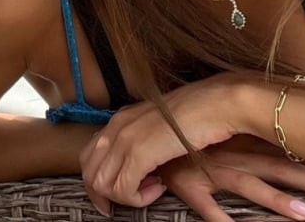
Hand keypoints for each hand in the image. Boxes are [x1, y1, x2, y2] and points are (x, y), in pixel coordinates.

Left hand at [80, 74, 245, 209]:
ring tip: (153, 188)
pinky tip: (160, 188)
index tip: (116, 196)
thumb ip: (141, 139)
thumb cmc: (195, 116)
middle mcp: (117, 126)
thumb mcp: (158, 126)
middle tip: (132, 200)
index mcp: (119, 119)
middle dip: (105, 194)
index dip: (98, 182)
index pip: (88, 156)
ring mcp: (126, 138)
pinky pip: (123, 189)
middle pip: (89, 172)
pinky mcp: (140, 152)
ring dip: (126, 196)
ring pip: (102, 184)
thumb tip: (136, 164)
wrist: (216, 104)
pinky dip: (138, 198)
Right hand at [157, 138, 304, 221]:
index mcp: (239, 143)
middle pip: (280, 168)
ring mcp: (210, 170)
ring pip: (250, 185)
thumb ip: (243, 149)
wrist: (141, 140)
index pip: (287, 152)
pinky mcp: (189, 185)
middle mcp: (230, 155)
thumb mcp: (217, 142)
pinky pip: (208, 207)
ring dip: (279, 201)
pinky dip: (223, 221)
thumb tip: (278, 159)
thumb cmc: (182, 142)